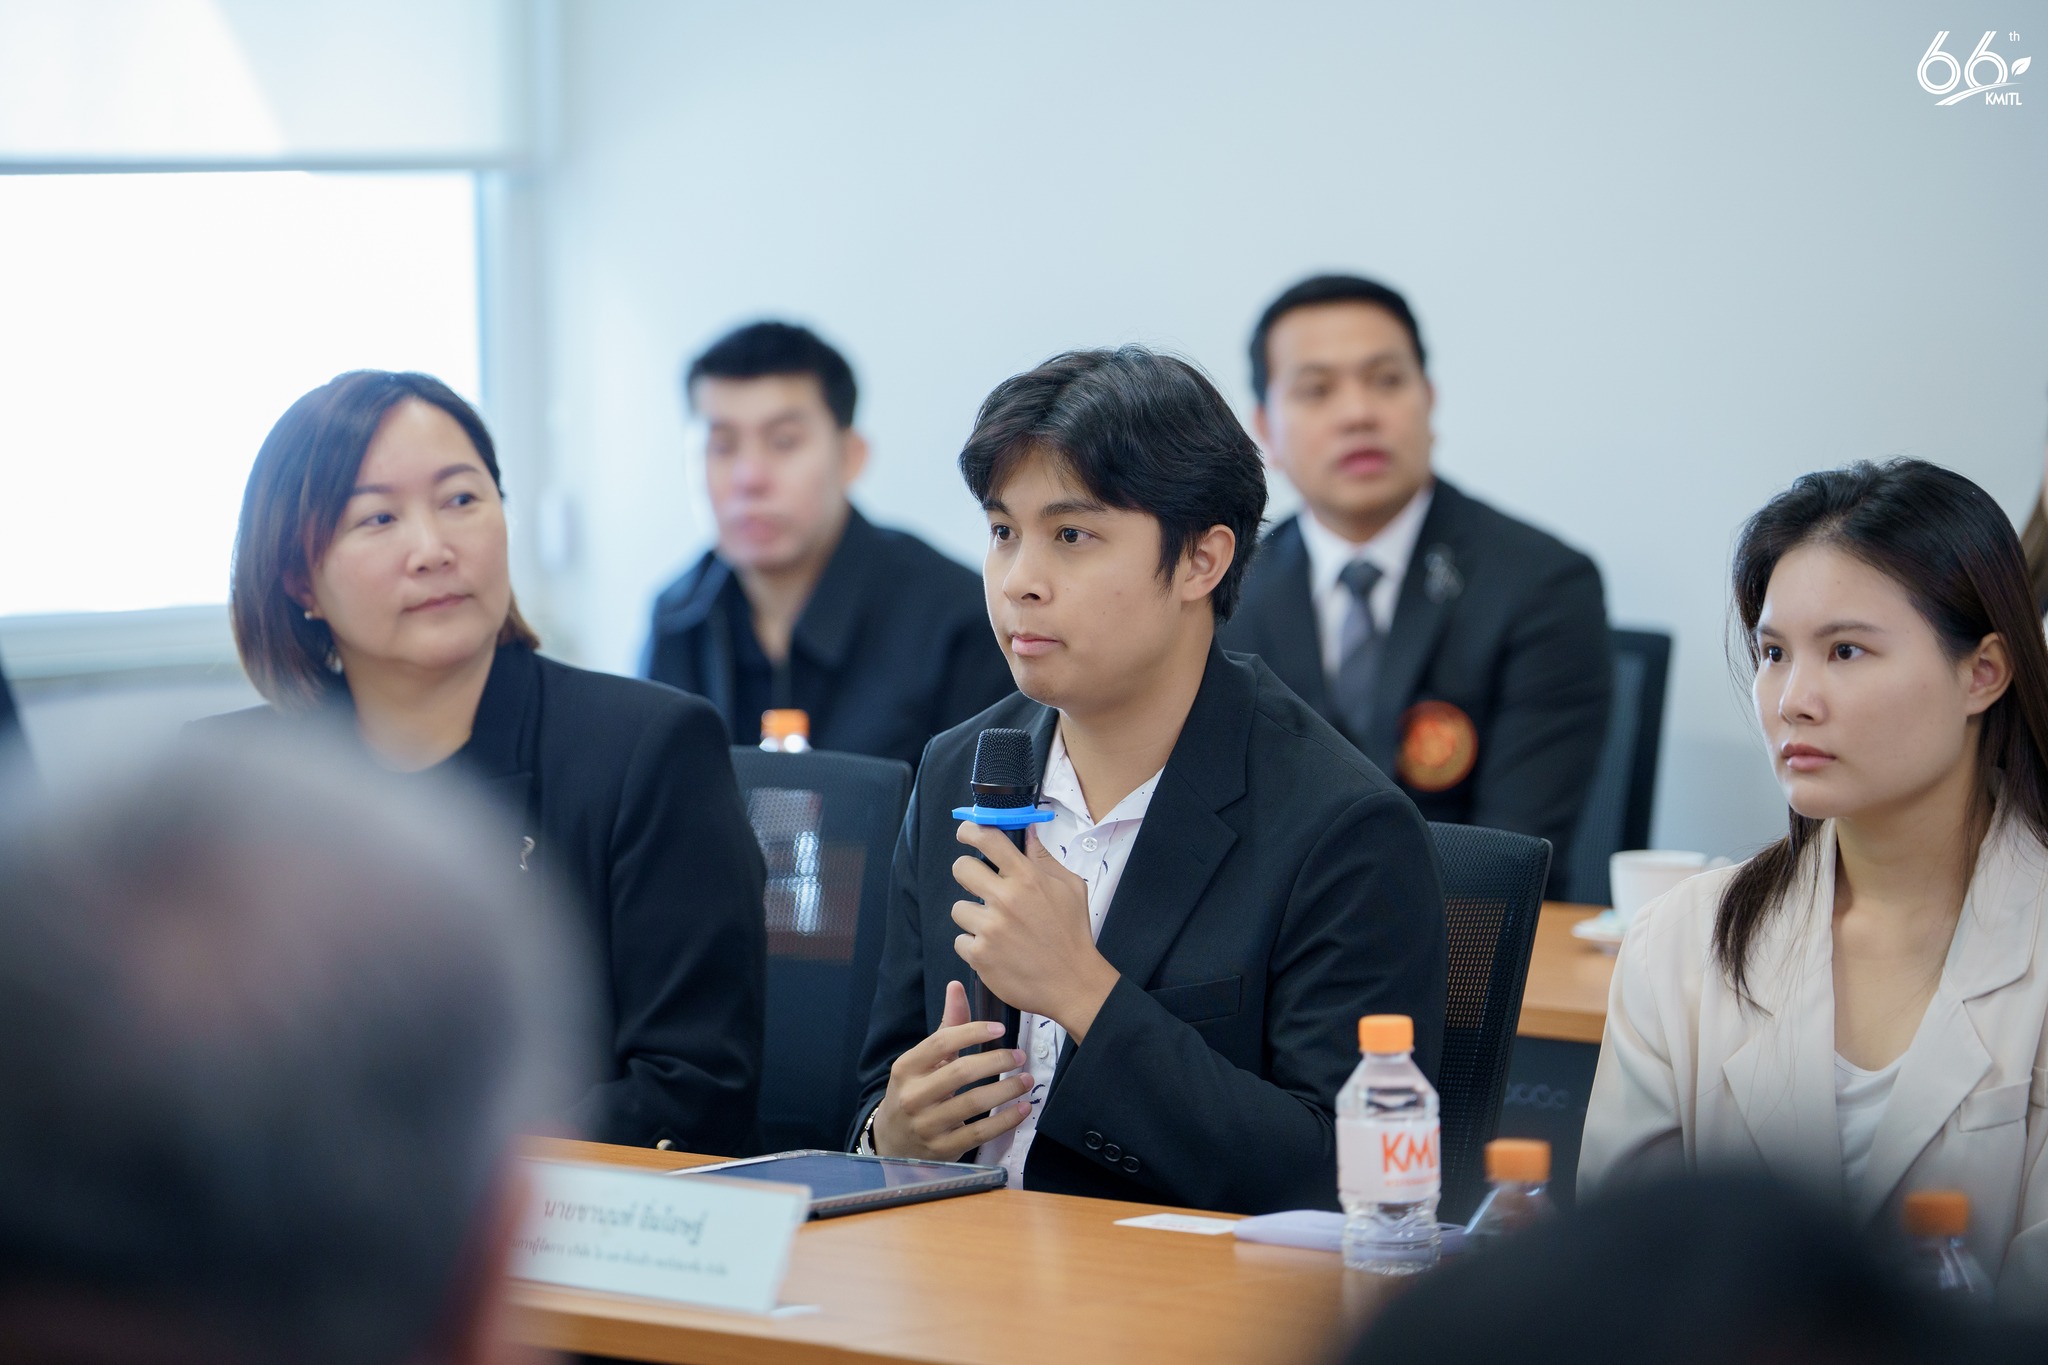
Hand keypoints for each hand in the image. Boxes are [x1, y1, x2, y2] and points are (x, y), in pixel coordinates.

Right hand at [873, 980, 1033, 1160]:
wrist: (892, 1141)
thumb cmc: (914, 1091)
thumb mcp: (923, 1061)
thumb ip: (946, 1026)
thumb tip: (956, 986)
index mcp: (906, 1068)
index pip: (941, 1043)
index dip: (972, 1032)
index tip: (1000, 1028)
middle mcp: (913, 1096)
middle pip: (960, 1072)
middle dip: (996, 1061)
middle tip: (1019, 1056)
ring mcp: (927, 1125)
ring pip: (974, 1103)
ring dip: (1007, 1089)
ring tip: (1027, 1080)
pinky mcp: (943, 1149)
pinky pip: (980, 1133)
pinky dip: (1006, 1120)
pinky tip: (1023, 1108)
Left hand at [950, 822, 1118, 1038]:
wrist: (1073, 983)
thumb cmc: (1073, 934)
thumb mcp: (1070, 888)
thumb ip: (1044, 859)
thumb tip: (1027, 832)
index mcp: (1027, 878)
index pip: (988, 839)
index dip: (970, 831)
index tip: (966, 834)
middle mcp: (1005, 899)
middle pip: (961, 868)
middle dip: (967, 873)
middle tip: (980, 885)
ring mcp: (990, 929)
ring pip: (958, 908)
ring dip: (973, 917)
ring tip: (995, 928)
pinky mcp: (980, 956)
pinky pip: (960, 941)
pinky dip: (974, 946)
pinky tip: (995, 951)